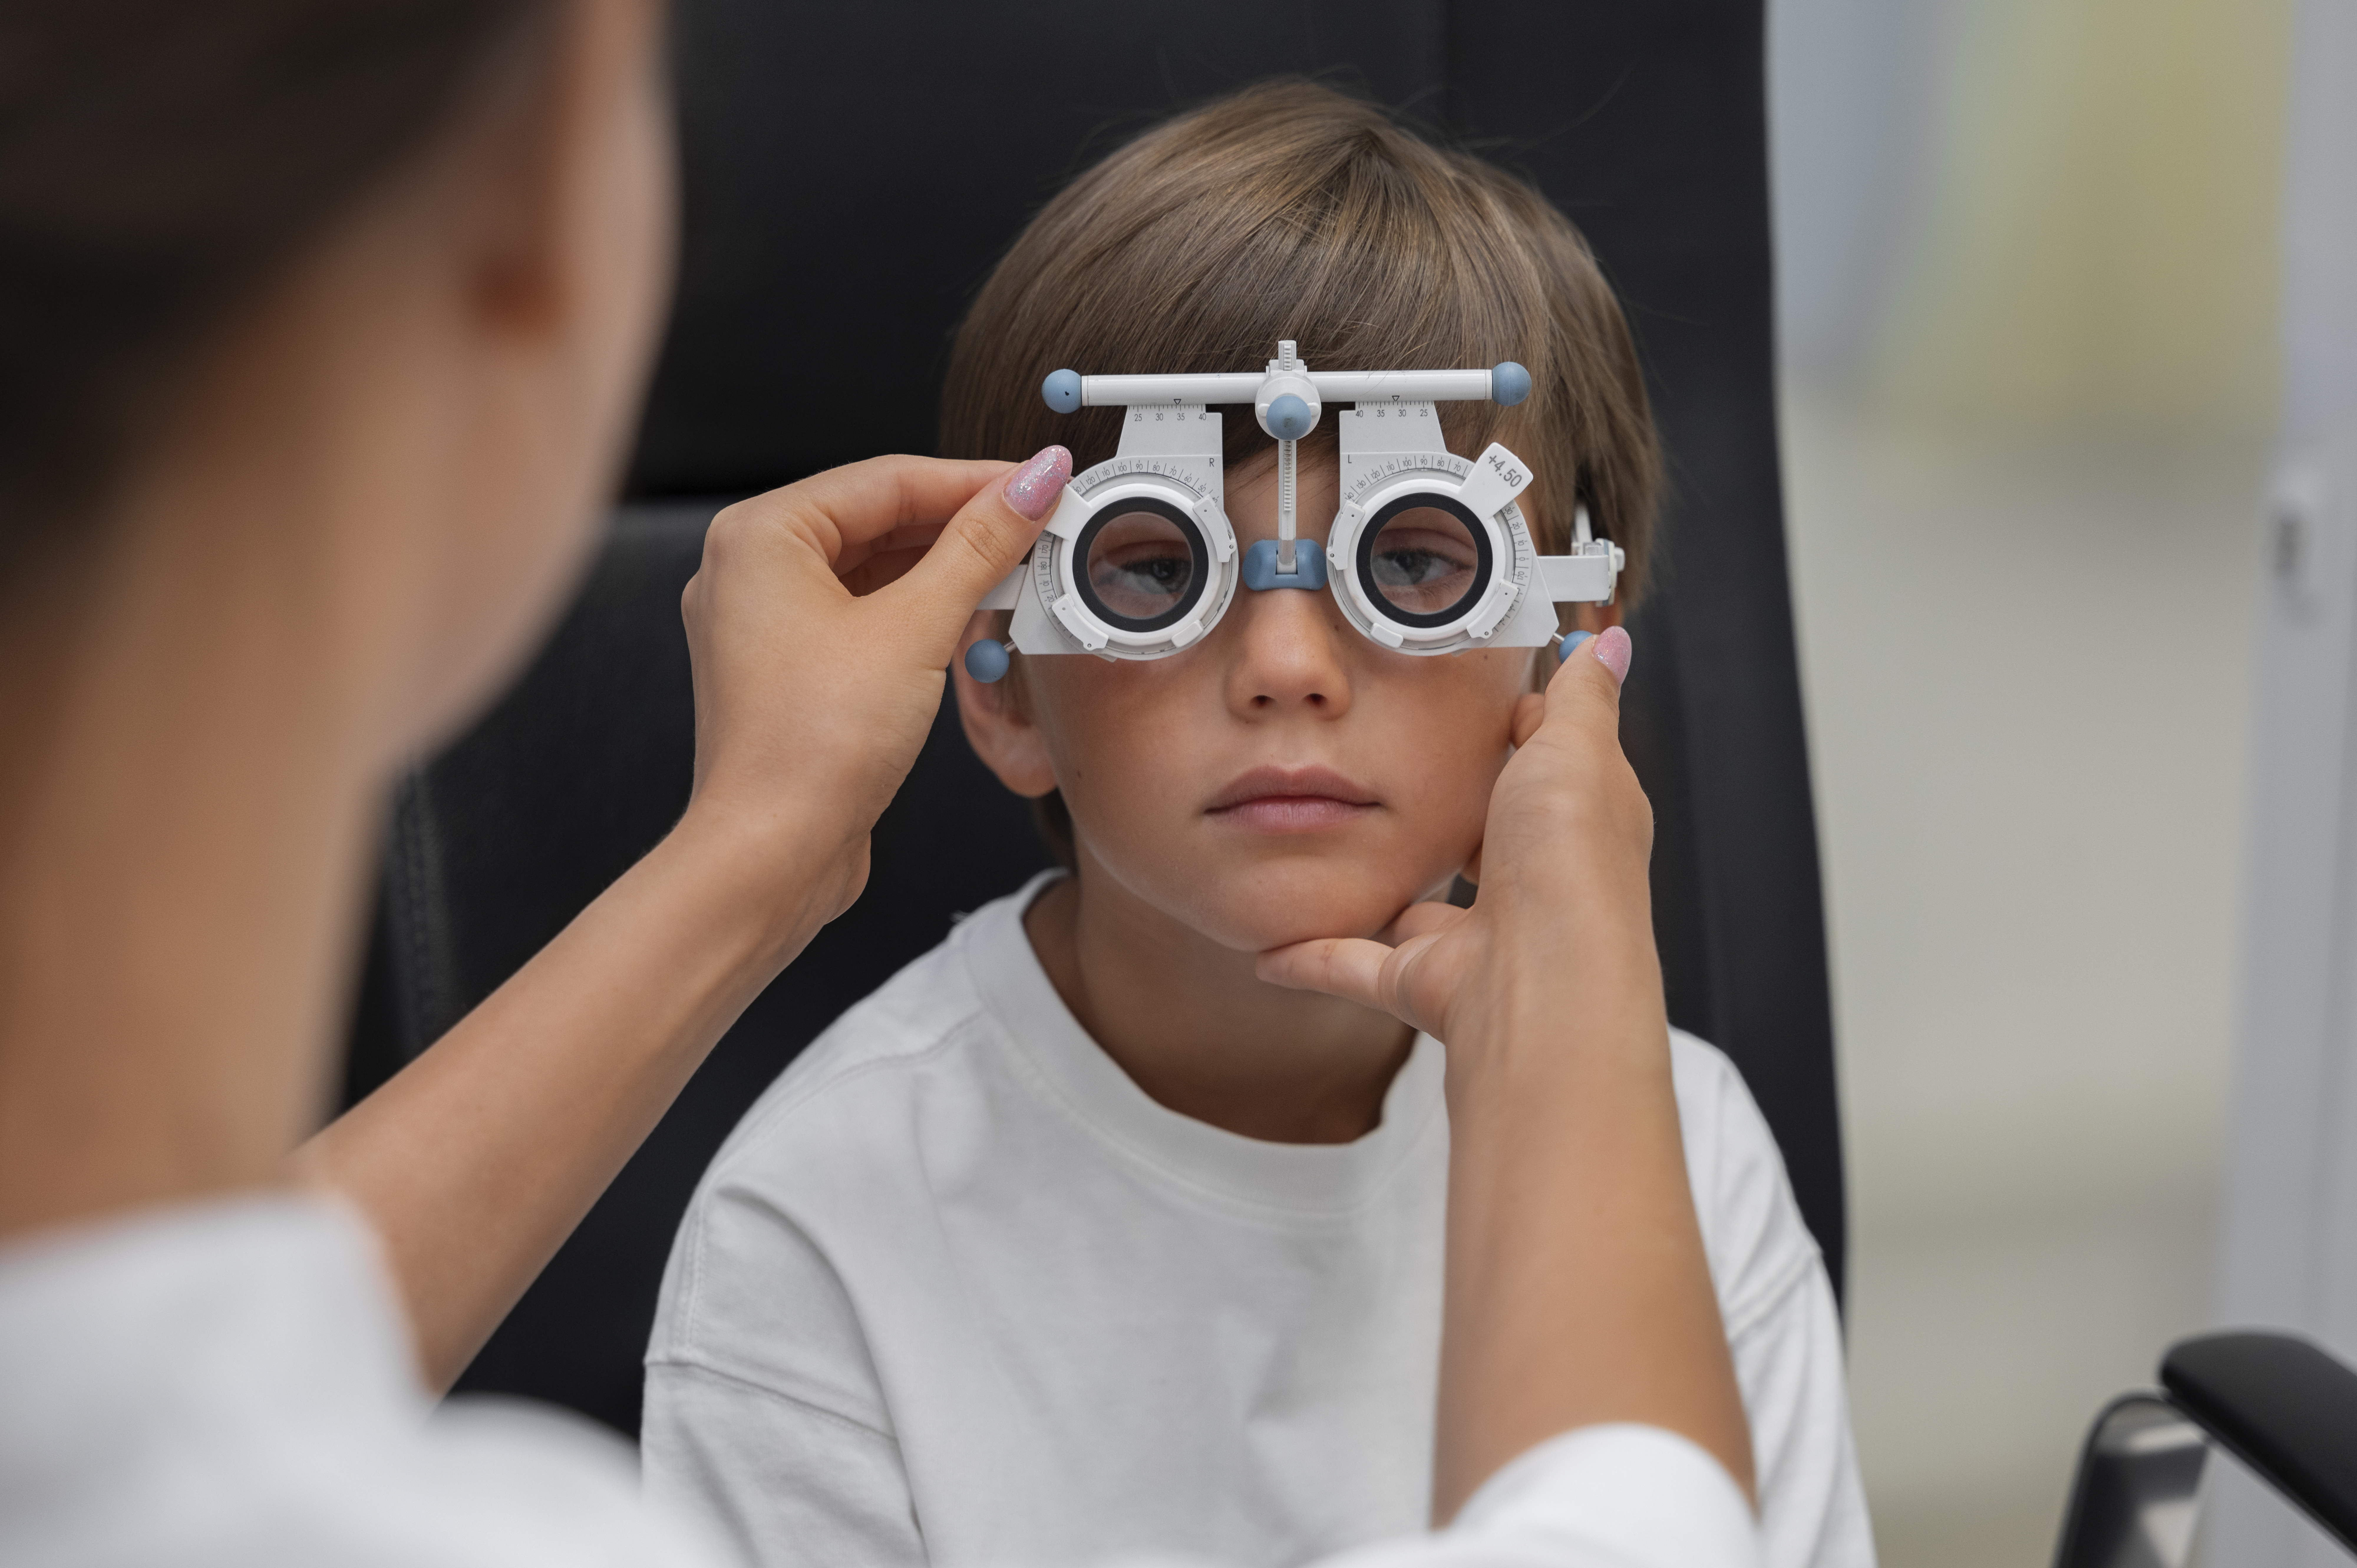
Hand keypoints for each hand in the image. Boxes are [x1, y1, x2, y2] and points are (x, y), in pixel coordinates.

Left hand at [677, 447, 1070, 947]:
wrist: (772, 855)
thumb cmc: (813, 746)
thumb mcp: (915, 628)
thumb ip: (979, 547)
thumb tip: (1031, 483)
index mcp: (759, 536)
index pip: (886, 479)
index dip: (975, 479)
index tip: (1041, 479)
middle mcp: (749, 570)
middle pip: (878, 519)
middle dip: (963, 524)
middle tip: (1041, 525)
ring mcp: (765, 623)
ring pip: (873, 568)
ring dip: (946, 569)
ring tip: (1018, 568)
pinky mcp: (790, 669)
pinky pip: (862, 613)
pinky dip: (917, 611)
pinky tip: (971, 617)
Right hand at [1257, 627, 1650, 1058]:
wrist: (1544, 981)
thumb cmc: (1568, 859)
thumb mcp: (1577, 748)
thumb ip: (1582, 695)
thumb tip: (1611, 643)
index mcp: (1573, 825)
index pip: (1547, 771)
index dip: (1518, 735)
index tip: (1473, 703)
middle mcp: (1531, 884)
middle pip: (1484, 840)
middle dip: (1446, 815)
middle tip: (1387, 769)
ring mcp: (1477, 940)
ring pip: (1416, 909)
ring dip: (1378, 888)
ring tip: (1328, 854)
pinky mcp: (1424, 981)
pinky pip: (1351, 965)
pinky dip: (1310, 957)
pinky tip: (1269, 947)